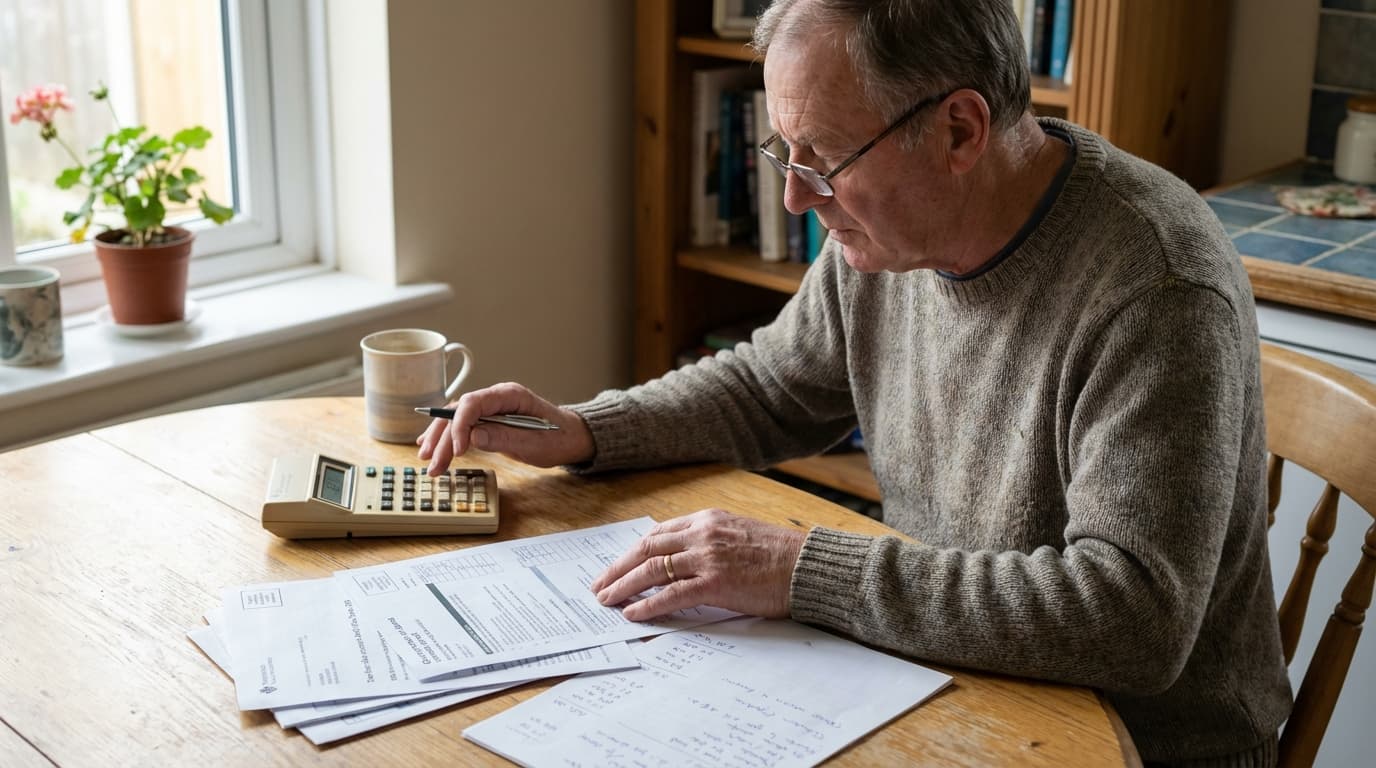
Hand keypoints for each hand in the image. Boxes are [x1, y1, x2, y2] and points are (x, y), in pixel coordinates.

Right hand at [416, 382, 594, 473]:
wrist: (570, 437)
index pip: (473, 403)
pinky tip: (431, 447)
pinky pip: (462, 426)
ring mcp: (490, 409)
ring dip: (439, 439)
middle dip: (443, 438)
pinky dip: (446, 438)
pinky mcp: (488, 421)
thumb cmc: (558, 437)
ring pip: (455, 418)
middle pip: (459, 412)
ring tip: (428, 461)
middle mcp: (496, 398)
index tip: (458, 450)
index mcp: (510, 395)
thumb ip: (504, 438)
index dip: (460, 425)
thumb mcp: (535, 443)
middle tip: (433, 463)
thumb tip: (473, 437)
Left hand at [590, 509, 806, 621]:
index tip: (617, 565)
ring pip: (652, 570)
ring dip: (624, 586)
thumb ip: (709, 541)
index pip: (658, 533)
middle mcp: (702, 533)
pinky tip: (633, 613)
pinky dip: (648, 604)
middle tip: (599, 584)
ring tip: (607, 600)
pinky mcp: (714, 583)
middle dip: (618, 568)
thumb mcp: (738, 534)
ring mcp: (707, 557)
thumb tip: (682, 561)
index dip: (633, 551)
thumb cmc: (779, 555)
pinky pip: (671, 595)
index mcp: (707, 519)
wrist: (806, 566)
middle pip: (647, 548)